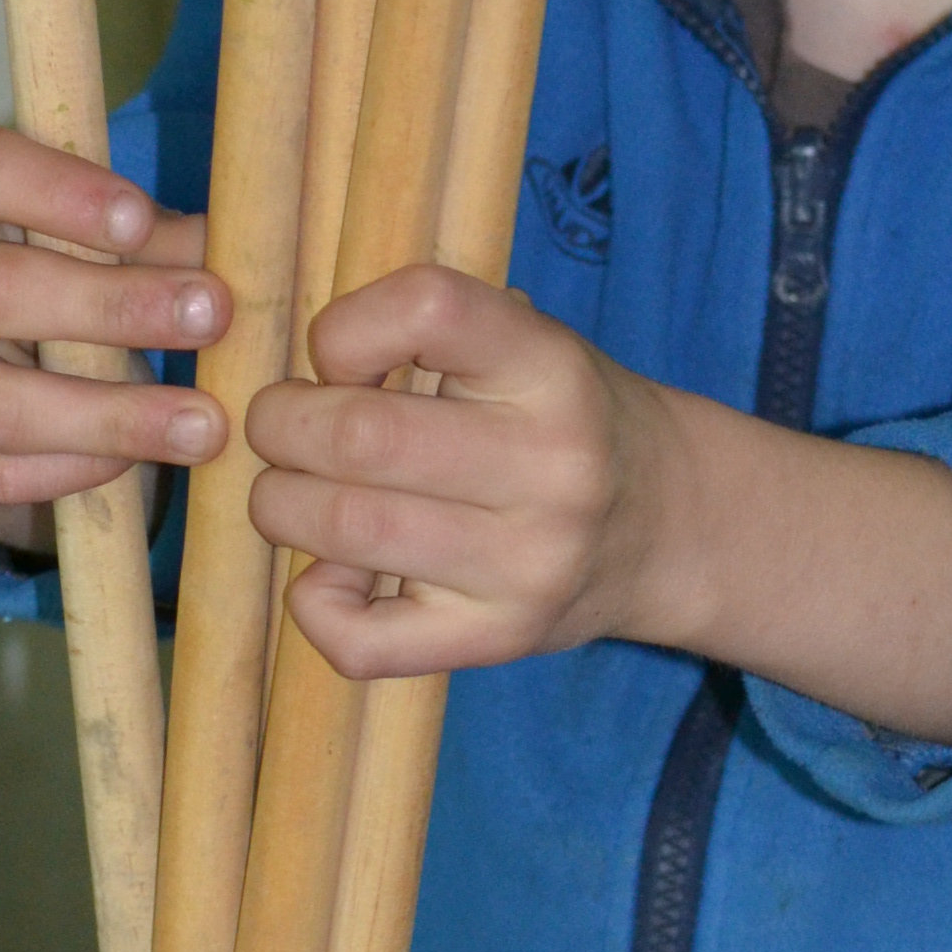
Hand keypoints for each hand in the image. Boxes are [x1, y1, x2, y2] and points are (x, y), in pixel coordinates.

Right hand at [0, 125, 231, 520]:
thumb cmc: (6, 249)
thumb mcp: (55, 220)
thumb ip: (134, 228)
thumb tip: (229, 246)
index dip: (55, 192)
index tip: (142, 221)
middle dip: (112, 307)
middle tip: (213, 316)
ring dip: (109, 416)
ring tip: (201, 424)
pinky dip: (71, 469)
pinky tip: (134, 458)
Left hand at [243, 264, 672, 679]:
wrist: (671, 525)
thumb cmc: (562, 419)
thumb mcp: (526, 343)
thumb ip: (427, 334)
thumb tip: (297, 376)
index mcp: (552, 367)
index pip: (427, 309)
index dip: (346, 329)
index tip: (342, 359)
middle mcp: (551, 466)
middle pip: (357, 435)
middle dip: (280, 424)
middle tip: (284, 426)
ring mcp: (528, 566)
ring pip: (345, 530)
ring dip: (280, 505)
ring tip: (295, 492)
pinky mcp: (498, 640)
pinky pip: (360, 641)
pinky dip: (313, 603)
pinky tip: (332, 574)